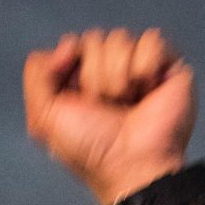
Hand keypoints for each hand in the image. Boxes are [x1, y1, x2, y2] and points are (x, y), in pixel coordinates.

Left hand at [22, 28, 195, 204]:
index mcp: (81, 80)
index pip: (72, 45)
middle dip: (95, 76)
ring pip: (120, 39)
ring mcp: (139, 67)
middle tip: (106, 107)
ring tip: (127, 103)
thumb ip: (36, 76)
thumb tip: (68, 46)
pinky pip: (152, 40)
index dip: (70, 65)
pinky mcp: (168, 67)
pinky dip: (145, 67)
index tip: (77, 95)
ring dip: (118, 77)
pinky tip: (148, 91)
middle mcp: (110, 71)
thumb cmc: (91, 150)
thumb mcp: (44, 117)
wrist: (132, 165)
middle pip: (94, 39)